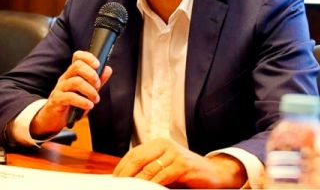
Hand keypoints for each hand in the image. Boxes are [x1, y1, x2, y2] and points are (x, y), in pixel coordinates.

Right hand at [30, 50, 111, 136]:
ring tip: (95, 99)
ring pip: (75, 81)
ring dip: (90, 90)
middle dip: (91, 74)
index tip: (98, 65)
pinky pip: (70, 97)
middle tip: (98, 85)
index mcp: (72, 73)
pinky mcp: (57, 100)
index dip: (88, 57)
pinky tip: (89, 105)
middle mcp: (65, 77)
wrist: (53, 119)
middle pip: (77, 66)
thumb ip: (97, 81)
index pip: (78, 57)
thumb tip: (108, 69)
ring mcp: (60, 88)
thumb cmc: (71, 104)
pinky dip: (82, 101)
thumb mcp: (87, 92)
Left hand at [113, 138, 246, 187]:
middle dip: (125, 174)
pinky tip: (145, 189)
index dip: (122, 167)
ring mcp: (174, 153)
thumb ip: (150, 168)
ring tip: (128, 189)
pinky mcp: (182, 165)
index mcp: (158, 143)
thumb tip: (129, 178)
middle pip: (137, 158)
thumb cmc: (186, 171)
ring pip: (148, 169)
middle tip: (118, 185)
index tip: (114, 179)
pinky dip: (152, 184)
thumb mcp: (166, 166)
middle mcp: (165, 144)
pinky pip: (162, 176)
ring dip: (136, 182)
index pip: (134, 153)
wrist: (213, 172)